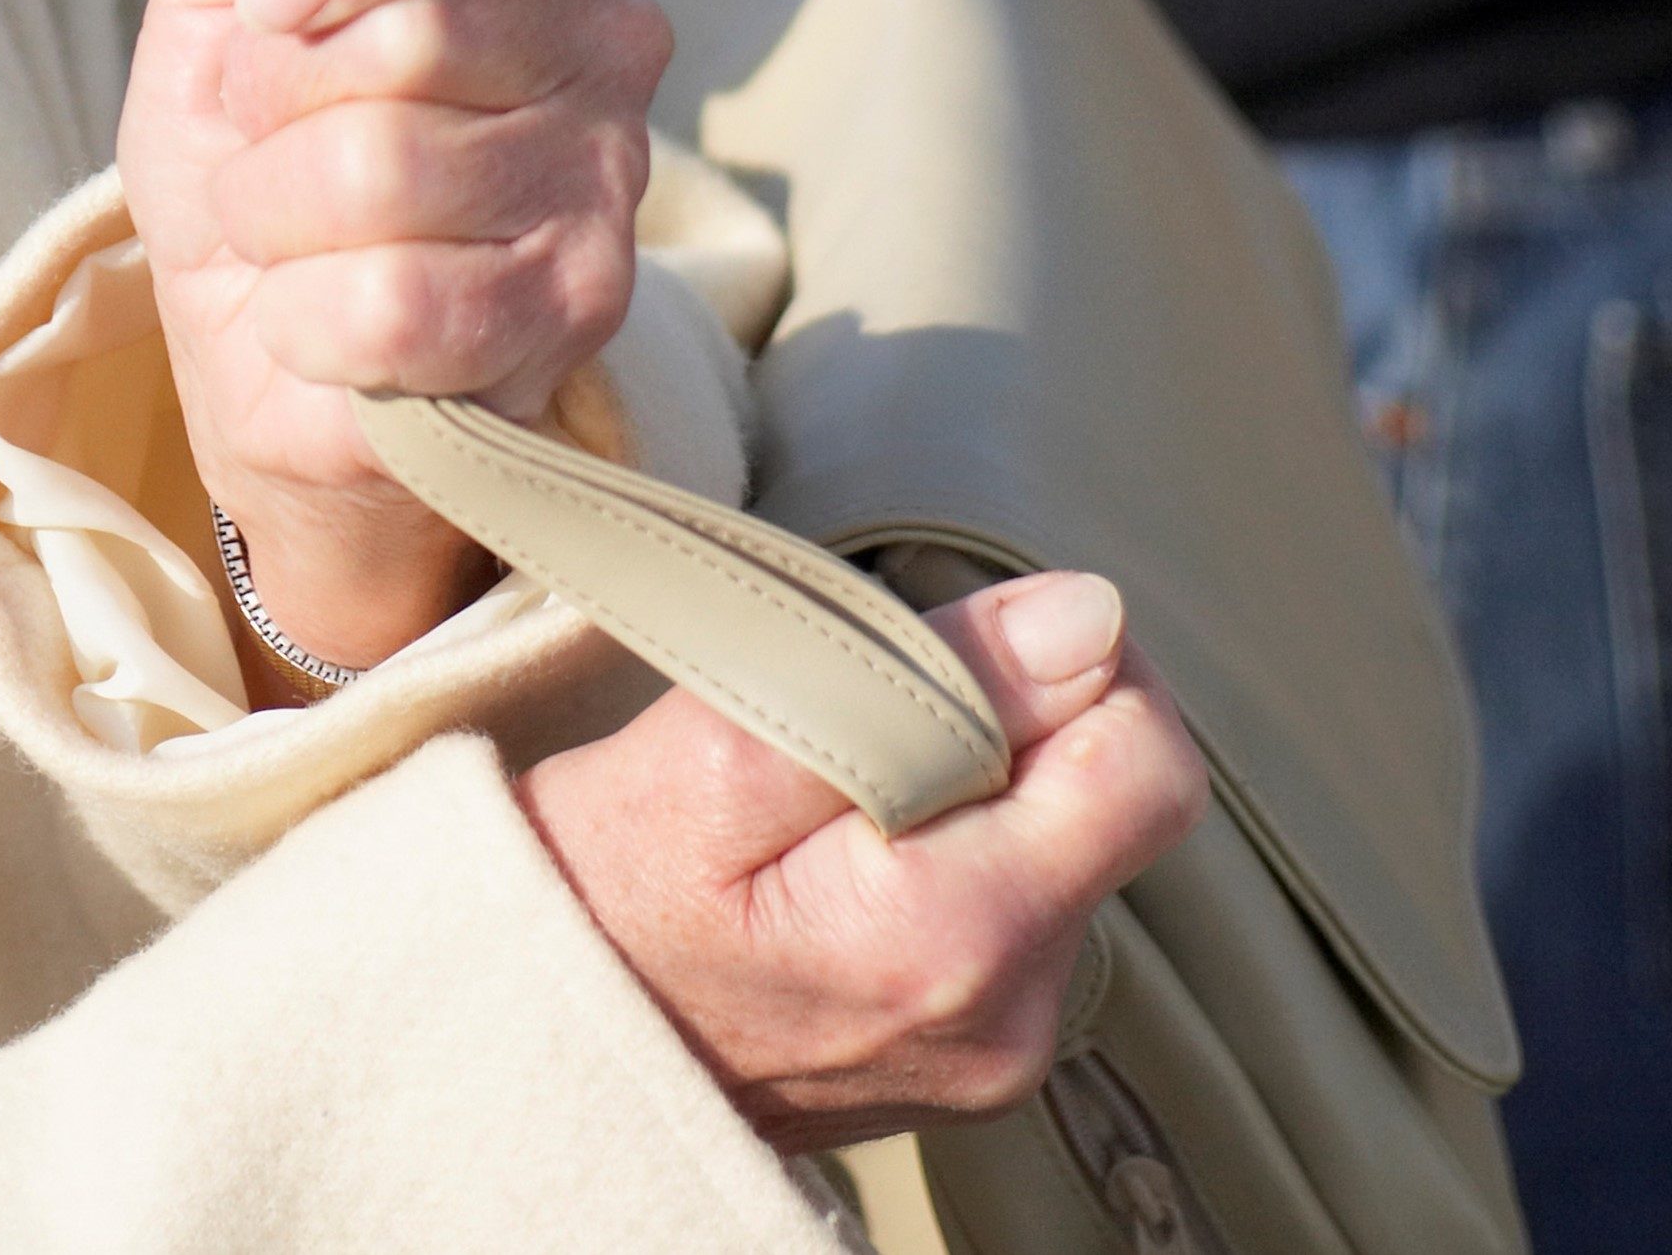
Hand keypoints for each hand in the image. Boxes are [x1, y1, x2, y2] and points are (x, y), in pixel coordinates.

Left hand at [118, 0, 669, 676]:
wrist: (261, 347)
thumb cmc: (252, 147)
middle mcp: (601, 27)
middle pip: (409, 31)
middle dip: (273, 94)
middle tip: (268, 136)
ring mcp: (606, 173)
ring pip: (380, 172)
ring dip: (270, 214)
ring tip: (289, 232)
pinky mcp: (580, 308)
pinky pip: (392, 305)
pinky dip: (302, 319)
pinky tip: (321, 318)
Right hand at [520, 572, 1208, 1148]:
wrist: (526, 1038)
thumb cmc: (594, 885)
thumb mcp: (718, 750)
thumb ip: (916, 681)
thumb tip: (1090, 618)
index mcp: (956, 940)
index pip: (1145, 765)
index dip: (1073, 668)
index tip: (957, 649)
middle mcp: (1009, 1019)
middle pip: (1109, 802)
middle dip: (1014, 723)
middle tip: (860, 717)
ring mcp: (996, 1051)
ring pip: (1061, 847)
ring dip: (977, 785)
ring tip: (830, 792)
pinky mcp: (972, 1053)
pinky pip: (1017, 906)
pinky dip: (952, 851)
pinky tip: (841, 852)